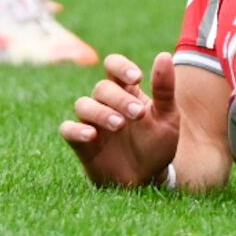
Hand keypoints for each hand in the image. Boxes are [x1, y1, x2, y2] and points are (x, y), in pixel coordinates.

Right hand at [59, 51, 180, 188]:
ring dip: (100, 112)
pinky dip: (75, 130)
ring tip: (119, 124)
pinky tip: (91, 135)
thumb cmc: (157, 145)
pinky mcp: (81, 144)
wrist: (148, 180)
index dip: (121, 67)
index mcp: (126, 92)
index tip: (137, 78)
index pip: (114, 66)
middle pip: (102, 88)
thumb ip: (165, 89)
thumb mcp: (168, 118)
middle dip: (119, 99)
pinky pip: (67, 129)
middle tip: (138, 114)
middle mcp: (106, 103)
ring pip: (83, 105)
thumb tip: (164, 55)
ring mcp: (92, 123)